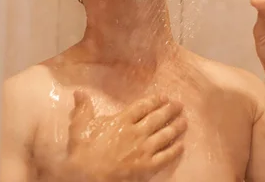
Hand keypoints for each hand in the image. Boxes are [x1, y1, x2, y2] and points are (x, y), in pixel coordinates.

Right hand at [65, 91, 186, 181]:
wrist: (88, 176)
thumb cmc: (83, 151)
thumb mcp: (79, 126)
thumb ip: (83, 108)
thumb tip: (79, 92)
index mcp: (121, 121)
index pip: (142, 107)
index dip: (155, 100)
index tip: (164, 97)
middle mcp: (136, 132)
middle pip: (157, 118)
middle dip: (170, 110)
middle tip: (179, 105)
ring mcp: (144, 150)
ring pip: (165, 135)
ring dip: (176, 127)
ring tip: (185, 121)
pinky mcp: (147, 167)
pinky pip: (166, 156)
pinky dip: (175, 150)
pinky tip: (181, 145)